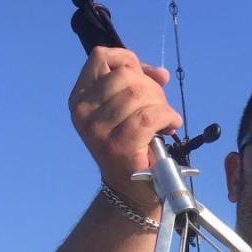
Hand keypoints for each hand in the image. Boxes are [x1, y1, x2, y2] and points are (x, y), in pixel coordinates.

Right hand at [68, 47, 181, 208]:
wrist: (131, 193)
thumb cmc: (131, 150)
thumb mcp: (124, 112)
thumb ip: (136, 86)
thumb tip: (161, 73)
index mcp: (79, 99)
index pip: (101, 57)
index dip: (129, 59)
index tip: (148, 76)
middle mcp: (83, 112)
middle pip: (125, 75)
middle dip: (151, 87)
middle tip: (161, 107)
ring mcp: (99, 130)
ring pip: (138, 94)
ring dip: (161, 104)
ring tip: (166, 119)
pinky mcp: (119, 146)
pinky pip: (149, 116)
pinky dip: (167, 116)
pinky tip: (172, 124)